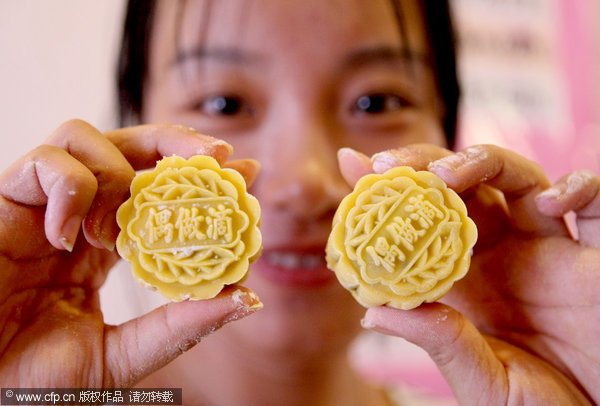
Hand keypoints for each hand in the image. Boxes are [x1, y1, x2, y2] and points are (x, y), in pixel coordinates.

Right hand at [0, 119, 261, 385]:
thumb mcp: (123, 355)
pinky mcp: (5, 204)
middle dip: (174, 142)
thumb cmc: (37, 379)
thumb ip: (180, 325)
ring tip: (116, 231)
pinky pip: (42, 165)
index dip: (201, 178)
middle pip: (128, 147)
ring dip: (117, 173)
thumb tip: (249, 298)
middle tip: (216, 156)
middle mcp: (78, 217)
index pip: (160, 193)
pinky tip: (71, 236)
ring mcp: (41, 207)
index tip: (244, 170)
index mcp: (106, 246)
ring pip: (84, 138)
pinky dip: (68, 188)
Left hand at [338, 144, 598, 404]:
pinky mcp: (598, 259)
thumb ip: (437, 340)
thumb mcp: (480, 380)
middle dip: (427, 165)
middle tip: (393, 166)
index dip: (393, 190)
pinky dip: (580, 189)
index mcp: (468, 280)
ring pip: (520, 178)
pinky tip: (552, 202)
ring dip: (484, 163)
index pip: (424, 220)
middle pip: (465, 186)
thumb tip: (372, 311)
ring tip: (447, 176)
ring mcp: (553, 250)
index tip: (354, 165)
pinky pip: (597, 207)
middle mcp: (506, 254)